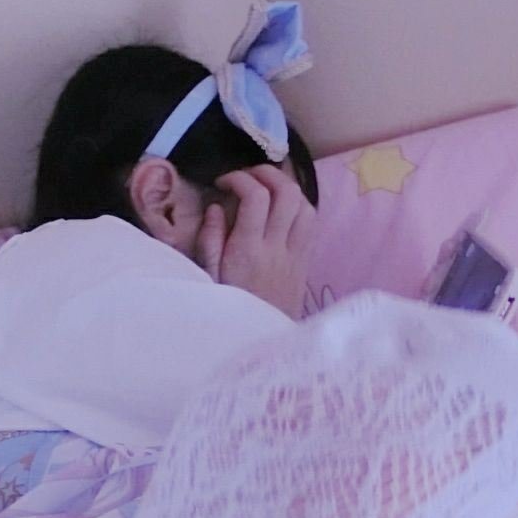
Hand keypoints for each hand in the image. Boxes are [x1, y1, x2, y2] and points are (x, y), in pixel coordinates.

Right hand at [194, 165, 316, 318]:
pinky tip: (281, 210)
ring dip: (287, 189)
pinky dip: (299, 208)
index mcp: (248, 251)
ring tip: (266, 188)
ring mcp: (296, 255)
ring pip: (306, 206)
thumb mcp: (207, 278)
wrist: (259, 344)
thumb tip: (217, 208)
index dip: (241, 178)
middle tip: (247, 176)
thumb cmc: (227, 310)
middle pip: (288, 193)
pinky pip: (311, 225)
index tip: (223, 182)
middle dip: (268, 173)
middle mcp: (277, 249)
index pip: (256, 197)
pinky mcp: (305, 263)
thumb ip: (210, 240)